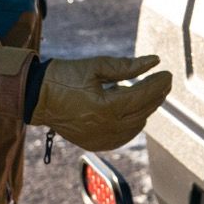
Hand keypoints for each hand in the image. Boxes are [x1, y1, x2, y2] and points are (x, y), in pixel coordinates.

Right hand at [30, 54, 171, 151]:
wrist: (35, 97)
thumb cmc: (63, 77)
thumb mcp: (95, 66)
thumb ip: (127, 66)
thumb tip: (154, 61)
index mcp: (106, 107)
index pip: (142, 96)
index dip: (158, 84)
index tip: (168, 73)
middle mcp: (105, 127)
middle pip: (143, 111)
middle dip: (156, 95)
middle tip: (164, 81)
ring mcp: (100, 138)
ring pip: (136, 125)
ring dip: (146, 109)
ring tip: (152, 93)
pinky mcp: (94, 143)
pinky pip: (123, 137)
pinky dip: (133, 124)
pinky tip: (136, 112)